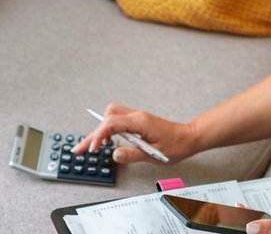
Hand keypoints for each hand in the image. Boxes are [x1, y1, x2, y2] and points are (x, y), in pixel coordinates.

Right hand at [72, 103, 197, 164]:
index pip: (111, 123)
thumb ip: (132, 154)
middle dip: (93, 134)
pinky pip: (118, 120)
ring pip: (110, 116)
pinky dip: (109, 129)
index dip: (98, 135)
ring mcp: (136, 117)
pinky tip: (109, 141)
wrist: (188, 137)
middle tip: (81, 148)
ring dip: (101, 130)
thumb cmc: (176, 144)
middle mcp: (136, 116)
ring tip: (94, 146)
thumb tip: (115, 155)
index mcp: (139, 122)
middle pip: (107, 118)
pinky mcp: (137, 121)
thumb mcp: (154, 154)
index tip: (92, 148)